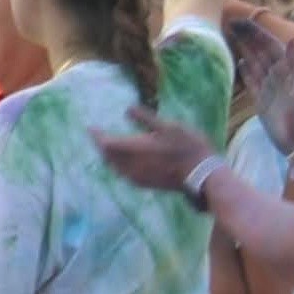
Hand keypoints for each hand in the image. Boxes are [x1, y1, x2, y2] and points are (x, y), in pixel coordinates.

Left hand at [96, 111, 221, 194]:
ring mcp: (138, 177)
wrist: (203, 175)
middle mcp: (131, 165)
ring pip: (115, 167)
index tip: (90, 128)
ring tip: (109, 149)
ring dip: (110, 158)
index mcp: (134, 149)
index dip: (97, 135)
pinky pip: (125, 175)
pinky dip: (120, 166)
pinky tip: (126, 163)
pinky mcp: (146, 184)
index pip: (106, 143)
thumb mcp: (169, 126)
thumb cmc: (187, 147)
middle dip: (102, 147)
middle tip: (99, 137)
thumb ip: (146, 118)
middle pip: (108, 156)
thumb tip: (127, 109)